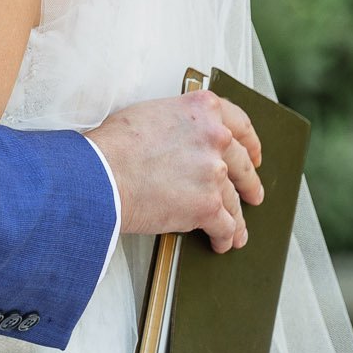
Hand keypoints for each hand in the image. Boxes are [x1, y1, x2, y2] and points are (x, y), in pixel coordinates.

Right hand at [89, 90, 264, 252]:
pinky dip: (224, 235)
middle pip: (241, 163)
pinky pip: (223, 225)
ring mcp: (213, 173)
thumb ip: (179, 123)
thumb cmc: (112, 145)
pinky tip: (222, 242)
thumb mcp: (150, 114)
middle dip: (250, 182)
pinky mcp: (206, 206)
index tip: (253, 154)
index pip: (238, 122)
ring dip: (237, 216)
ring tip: (237, 229)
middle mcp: (215, 137)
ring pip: (233, 199)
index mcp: (202, 110)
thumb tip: (182, 140)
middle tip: (252, 193)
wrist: (100, 175)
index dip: (250, 141)